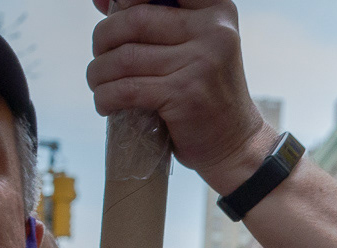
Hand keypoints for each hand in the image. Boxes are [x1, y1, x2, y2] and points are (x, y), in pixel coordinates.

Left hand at [87, 0, 275, 192]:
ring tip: (100, 83)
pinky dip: (105, 96)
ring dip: (99, 73)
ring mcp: (201, 63)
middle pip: (133, 19)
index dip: (124, 0)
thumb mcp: (195, 46)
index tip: (107, 9)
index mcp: (217, 11)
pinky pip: (126, 88)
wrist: (236, 144)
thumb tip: (103, 2)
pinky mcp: (184, 94)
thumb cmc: (205, 92)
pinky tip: (105, 102)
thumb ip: (159, 20)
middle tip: (101, 57)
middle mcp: (214, 31)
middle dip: (103, 39)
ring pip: (123, 57)